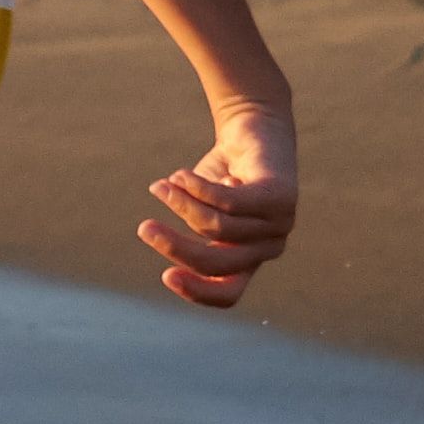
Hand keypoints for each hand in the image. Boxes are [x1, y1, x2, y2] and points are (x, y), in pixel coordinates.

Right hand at [142, 105, 298, 307]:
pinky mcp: (279, 196)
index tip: (165, 275)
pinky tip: (179, 175)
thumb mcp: (202, 209)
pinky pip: (227, 201)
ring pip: (217, 227)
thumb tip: (154, 233)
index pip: (228, 294)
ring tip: (161, 187)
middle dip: (175, 247)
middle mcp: (268, 247)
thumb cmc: (223, 173)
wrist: (256, 129)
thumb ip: (189, 228)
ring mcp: (278, 223)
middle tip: (144, 228)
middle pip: (217, 263)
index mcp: (249, 259)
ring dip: (180, 205)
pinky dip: (196, 188)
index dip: (197, 291)